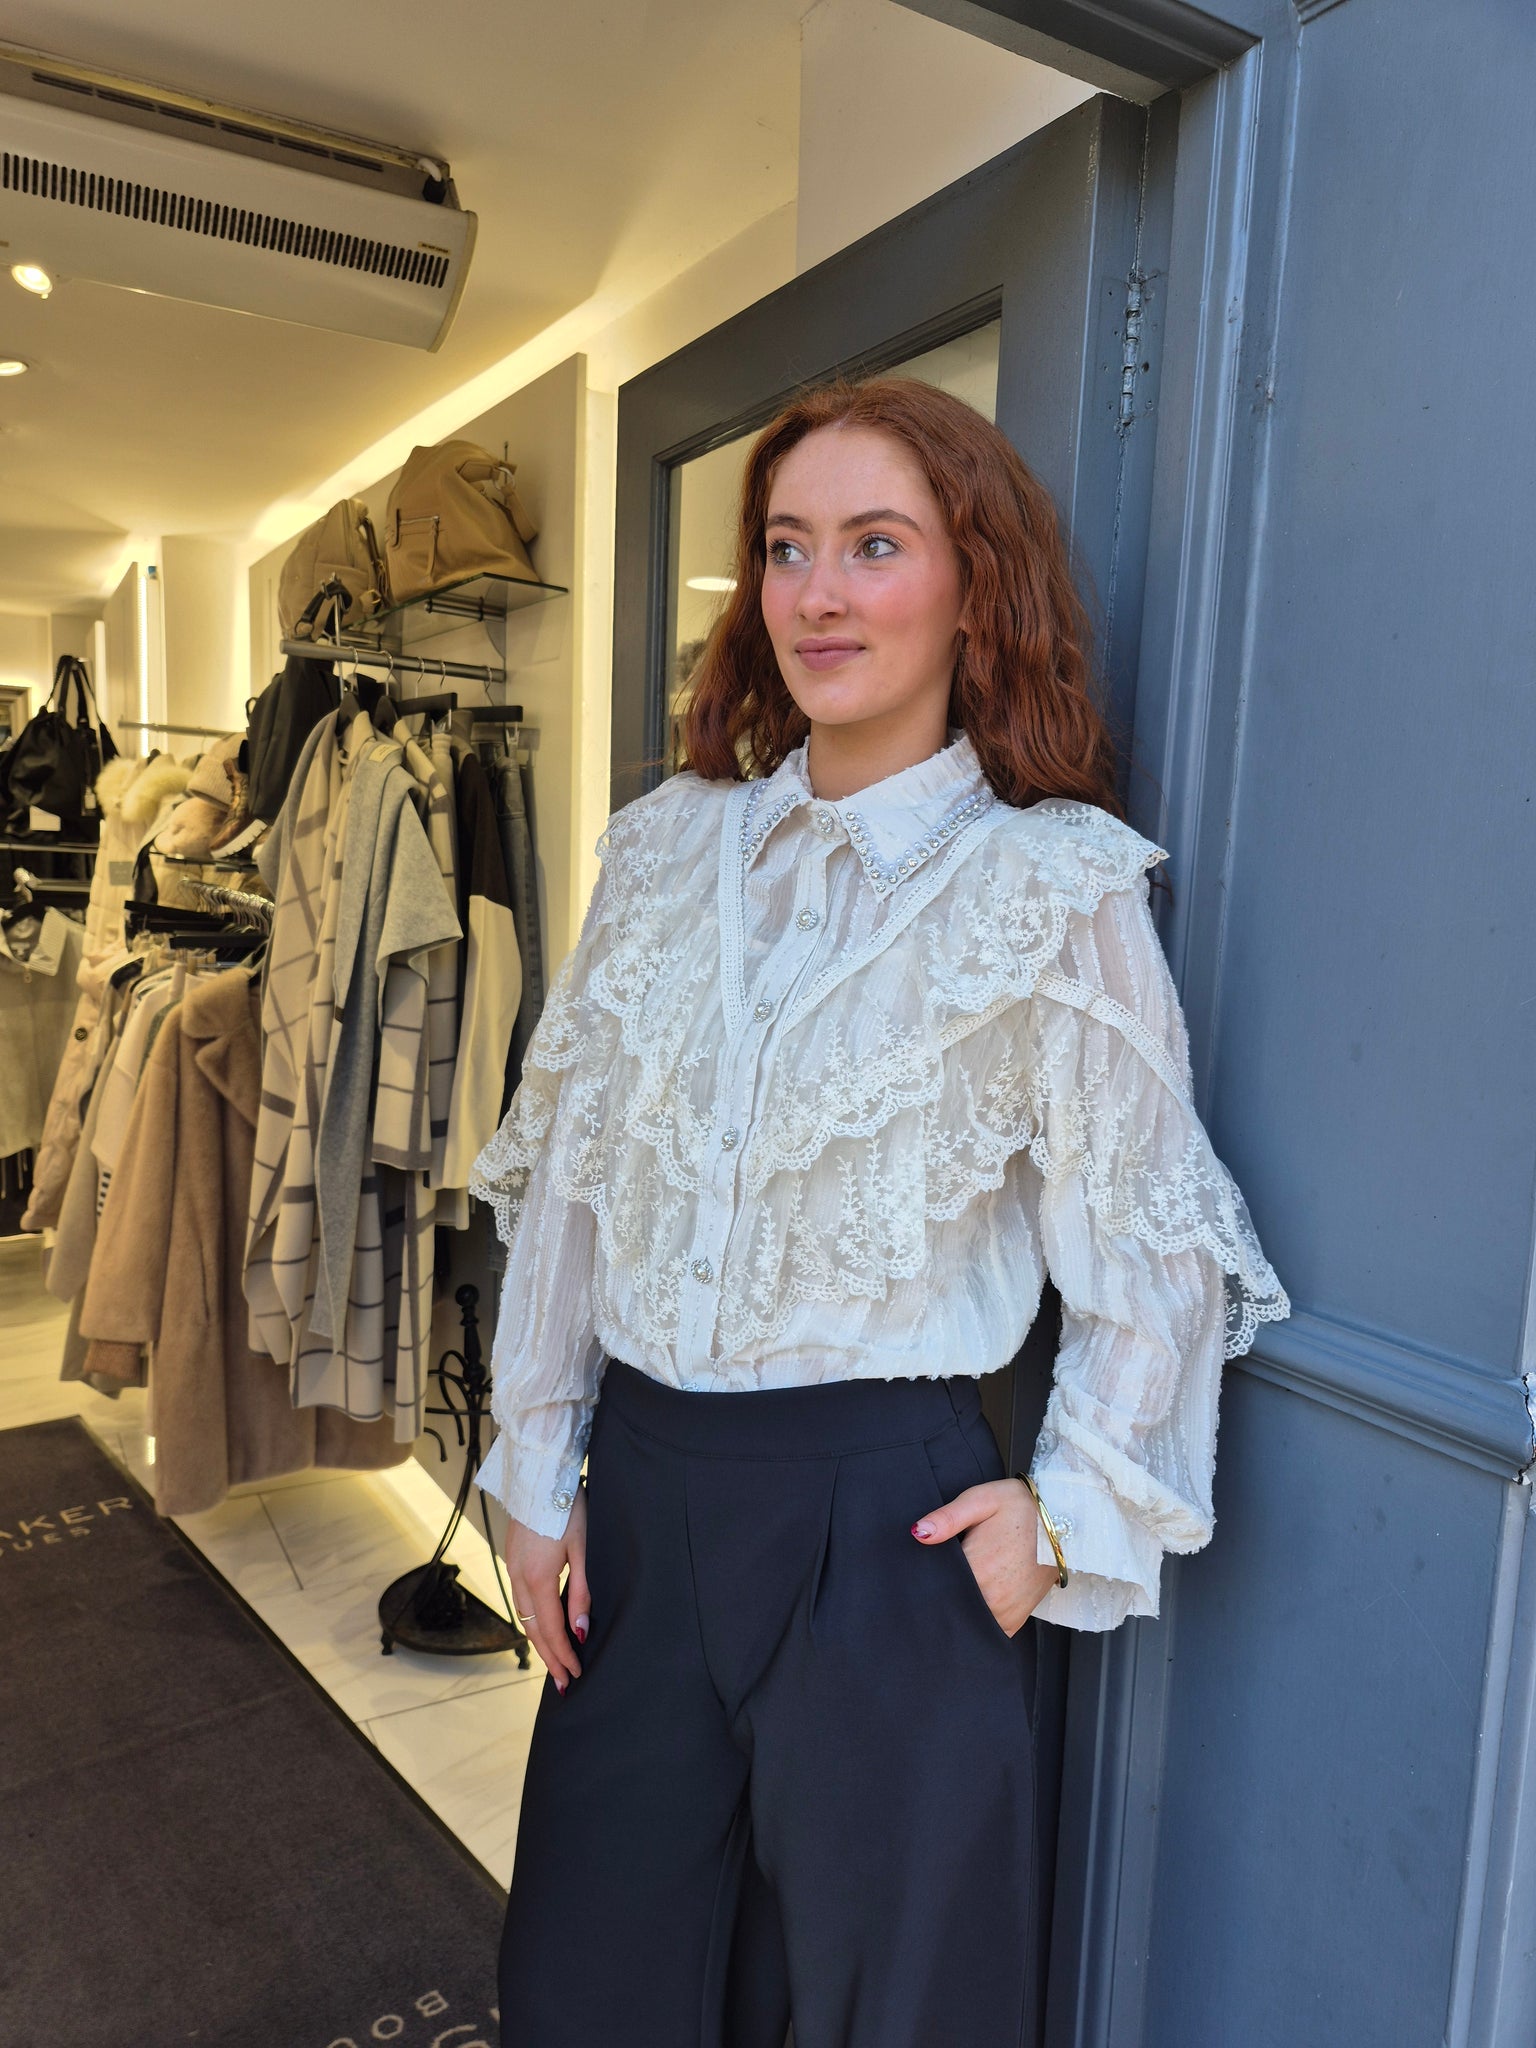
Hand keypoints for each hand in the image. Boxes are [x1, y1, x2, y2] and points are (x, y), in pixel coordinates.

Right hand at [505, 1483, 589, 1693]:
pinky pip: (520, 1599)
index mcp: (538, 1578)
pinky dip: (532, 1619)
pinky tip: (542, 1625)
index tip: (574, 1675)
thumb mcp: (583, 1550)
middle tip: (562, 1683)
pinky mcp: (512, 1558)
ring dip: (539, 1641)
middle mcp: (519, 1577)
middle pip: (533, 1630)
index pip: (551, 1630)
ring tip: (553, 1661)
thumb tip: (579, 1633)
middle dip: (549, 1658)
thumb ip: (581, 1594)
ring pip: (523, 1616)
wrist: (540, 1474)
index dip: (563, 1655)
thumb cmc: (568, 1507)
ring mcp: (512, 1567)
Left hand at [912, 1477, 1060, 1635]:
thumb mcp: (982, 1499)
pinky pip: (985, 1632)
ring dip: (956, 1611)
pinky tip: (970, 1604)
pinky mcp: (1014, 1621)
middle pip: (948, 1608)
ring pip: (966, 1623)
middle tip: (936, 1578)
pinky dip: (974, 1623)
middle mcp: (991, 1598)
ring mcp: (1004, 1613)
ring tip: (953, 1589)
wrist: (1064, 1522)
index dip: (921, 1581)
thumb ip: (948, 1517)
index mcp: (978, 1569)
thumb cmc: (1020, 1508)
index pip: (934, 1588)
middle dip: (937, 1597)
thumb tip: (918, 1533)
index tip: (917, 1573)